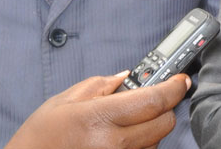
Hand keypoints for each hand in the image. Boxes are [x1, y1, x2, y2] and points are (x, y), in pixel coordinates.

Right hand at [4, 72, 188, 148]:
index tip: (181, 81)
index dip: (174, 88)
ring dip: (150, 130)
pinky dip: (140, 147)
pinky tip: (121, 141)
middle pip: (164, 124)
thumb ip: (100, 85)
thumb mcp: (64, 101)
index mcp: (98, 118)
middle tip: (151, 101)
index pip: (154, 101)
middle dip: (163, 109)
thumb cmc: (39, 137)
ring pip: (156, 143)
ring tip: (124, 125)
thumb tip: (128, 77)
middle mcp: (111, 144)